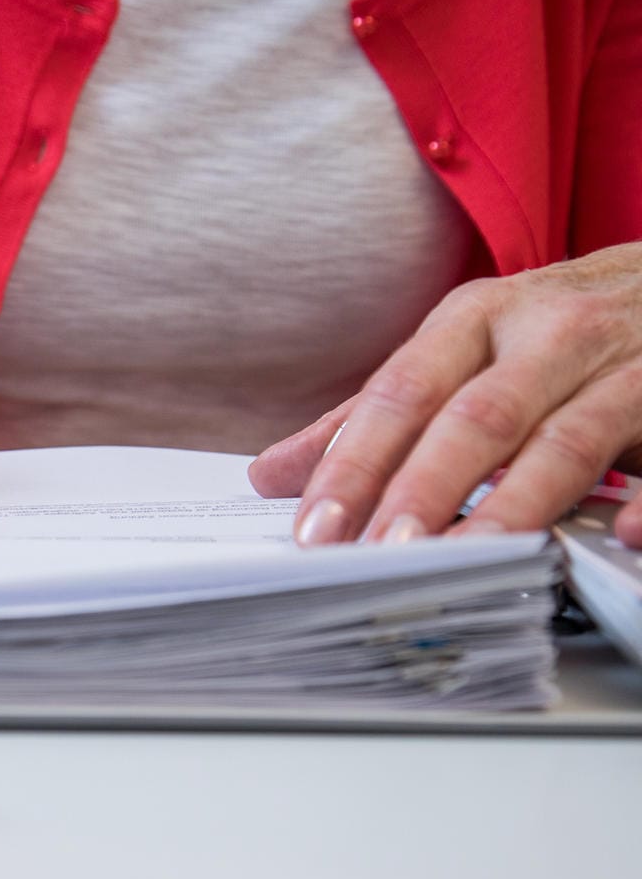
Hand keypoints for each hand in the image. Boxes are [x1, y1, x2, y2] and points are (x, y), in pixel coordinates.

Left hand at [250, 241, 641, 547]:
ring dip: (516, 503)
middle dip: (425, 488)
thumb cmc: (553, 327)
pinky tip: (617, 534)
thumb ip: (373, 416)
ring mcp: (628, 367)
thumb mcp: (461, 348)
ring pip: (568, 440)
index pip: (401, 394)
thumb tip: (271, 474)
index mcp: (476, 319)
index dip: (356, 464)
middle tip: (384, 553)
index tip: (316, 529)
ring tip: (467, 559)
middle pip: (478, 418)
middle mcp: (550, 335)